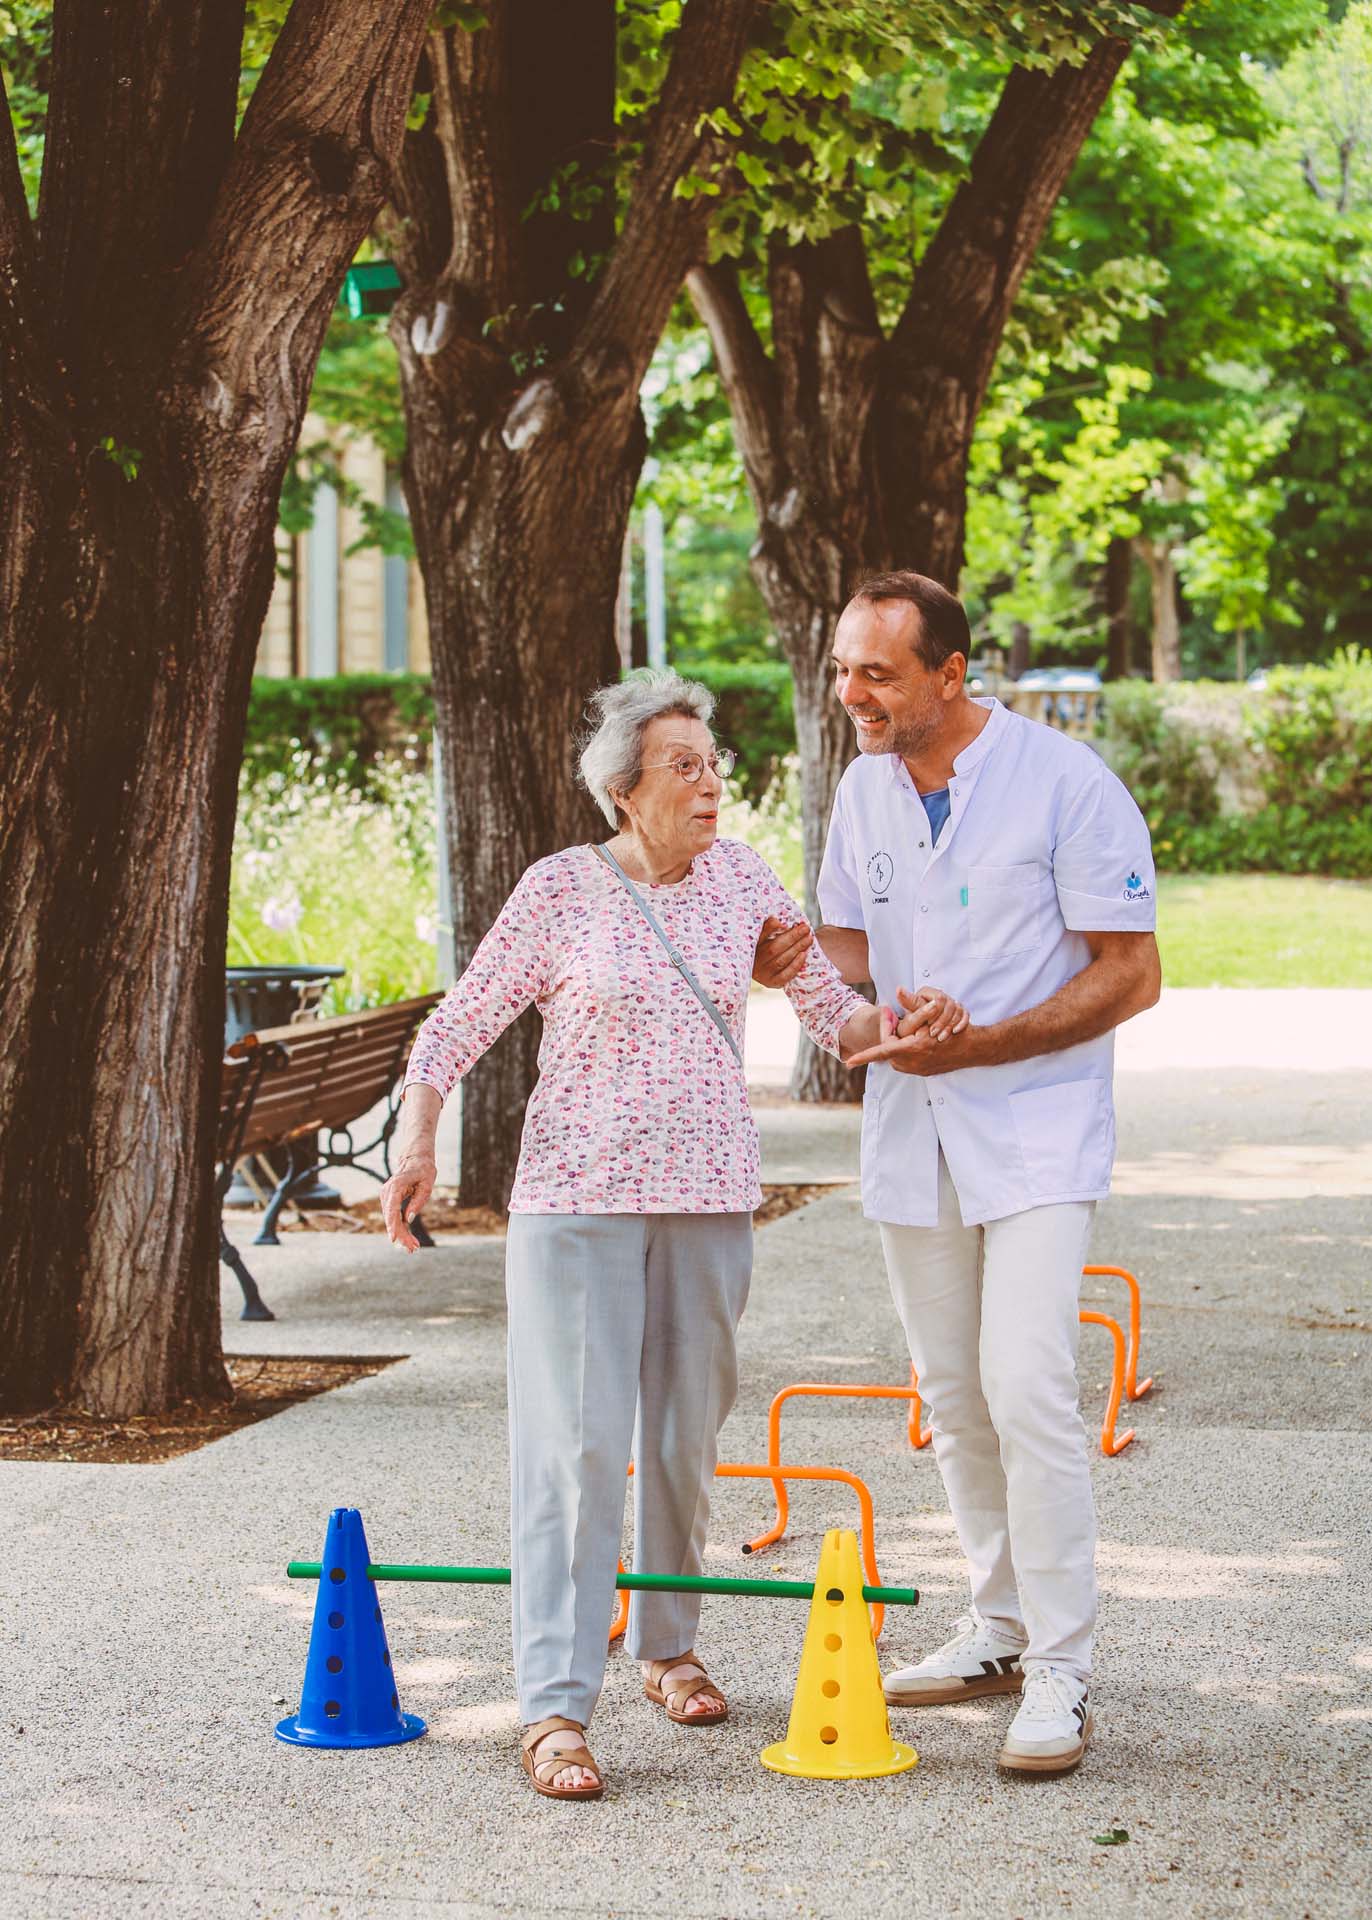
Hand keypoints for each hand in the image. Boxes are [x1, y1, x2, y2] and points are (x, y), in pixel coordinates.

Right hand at [380, 1150, 436, 1252]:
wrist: (416, 1159)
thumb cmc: (424, 1170)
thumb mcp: (427, 1185)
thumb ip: (418, 1201)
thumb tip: (408, 1219)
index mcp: (396, 1186)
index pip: (392, 1208)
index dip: (392, 1225)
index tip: (393, 1239)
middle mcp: (387, 1191)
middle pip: (391, 1218)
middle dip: (401, 1235)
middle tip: (413, 1249)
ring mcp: (386, 1196)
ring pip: (391, 1220)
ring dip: (401, 1234)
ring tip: (413, 1247)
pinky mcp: (389, 1201)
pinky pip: (393, 1217)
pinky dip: (401, 1228)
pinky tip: (409, 1239)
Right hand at [752, 914, 811, 988]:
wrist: (765, 967)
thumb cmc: (767, 946)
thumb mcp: (764, 935)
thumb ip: (769, 927)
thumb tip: (779, 923)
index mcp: (749, 946)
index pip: (760, 935)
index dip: (770, 928)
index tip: (784, 923)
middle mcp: (754, 961)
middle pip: (774, 948)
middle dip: (792, 937)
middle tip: (806, 929)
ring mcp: (762, 973)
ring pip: (781, 961)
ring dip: (797, 948)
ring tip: (808, 939)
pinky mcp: (771, 983)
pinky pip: (785, 975)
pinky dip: (796, 964)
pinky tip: (804, 954)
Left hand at [846, 986, 972, 1073]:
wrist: (971, 1049)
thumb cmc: (951, 1031)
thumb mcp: (930, 1016)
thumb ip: (912, 1006)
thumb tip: (898, 991)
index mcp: (910, 1049)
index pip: (881, 1053)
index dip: (863, 1057)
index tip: (849, 1062)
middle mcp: (911, 1063)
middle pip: (888, 1049)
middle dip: (888, 1035)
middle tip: (891, 1016)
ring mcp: (916, 1070)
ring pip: (896, 1055)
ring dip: (898, 1043)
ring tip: (909, 1029)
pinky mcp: (922, 1072)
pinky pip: (906, 1060)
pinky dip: (907, 1049)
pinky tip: (917, 1039)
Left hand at [896, 986, 968, 1044]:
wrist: (921, 1037)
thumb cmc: (912, 1025)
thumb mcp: (909, 1015)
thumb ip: (910, 1004)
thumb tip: (899, 990)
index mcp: (926, 992)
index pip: (939, 999)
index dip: (935, 1013)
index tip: (927, 1024)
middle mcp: (938, 995)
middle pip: (950, 1004)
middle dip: (942, 1021)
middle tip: (933, 1033)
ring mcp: (949, 1002)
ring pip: (958, 1009)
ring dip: (950, 1024)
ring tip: (941, 1037)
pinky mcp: (957, 1011)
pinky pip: (965, 1014)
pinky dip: (962, 1023)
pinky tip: (955, 1031)